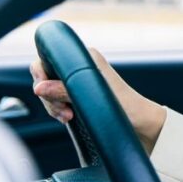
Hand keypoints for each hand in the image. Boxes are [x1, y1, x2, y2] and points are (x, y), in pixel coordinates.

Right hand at [30, 48, 166, 152]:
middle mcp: (81, 67)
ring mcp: (78, 83)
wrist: (143, 124)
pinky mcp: (79, 98)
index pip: (47, 59)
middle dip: (49, 97)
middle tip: (64, 111)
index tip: (44, 92)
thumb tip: (39, 88)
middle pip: (45, 77)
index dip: (41, 76)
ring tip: (68, 117)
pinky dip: (59, 111)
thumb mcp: (91, 98)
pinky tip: (68, 118)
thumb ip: (63, 91)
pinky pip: (58, 101)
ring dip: (54, 106)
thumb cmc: (126, 108)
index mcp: (86, 57)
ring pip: (49, 91)